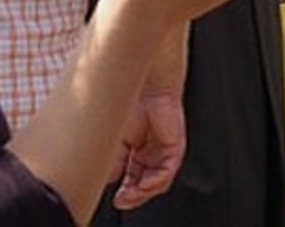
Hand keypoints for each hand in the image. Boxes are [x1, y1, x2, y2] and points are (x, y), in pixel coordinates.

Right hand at [109, 88, 185, 208]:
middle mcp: (151, 152)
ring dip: (143, 192)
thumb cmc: (130, 102)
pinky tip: (144, 185)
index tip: (115, 197)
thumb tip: (109, 180)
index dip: (124, 190)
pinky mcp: (175, 148)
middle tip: (121, 200)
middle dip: (133, 195)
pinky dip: (155, 182)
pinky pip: (167, 172)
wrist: (143, 84)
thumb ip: (114, 160)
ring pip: (156, 181)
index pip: (132, 178)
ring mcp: (163, 151)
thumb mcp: (116, 138)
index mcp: (137, 150)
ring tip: (130, 196)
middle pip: (145, 182)